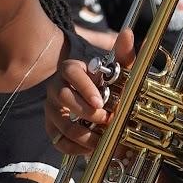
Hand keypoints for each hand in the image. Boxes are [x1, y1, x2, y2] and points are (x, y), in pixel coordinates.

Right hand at [45, 27, 133, 154]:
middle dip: (86, 112)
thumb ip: (124, 53)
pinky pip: (58, 141)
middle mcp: (58, 87)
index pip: (71, 72)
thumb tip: (129, 33)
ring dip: (84, 135)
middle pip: (64, 98)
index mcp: (72, 70)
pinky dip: (75, 149)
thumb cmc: (108, 83)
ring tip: (104, 140)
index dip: (84, 87)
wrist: (100, 102)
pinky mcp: (53, 127)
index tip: (100, 102)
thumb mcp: (118, 69)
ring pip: (61, 124)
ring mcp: (53, 109)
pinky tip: (92, 149)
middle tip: (106, 120)